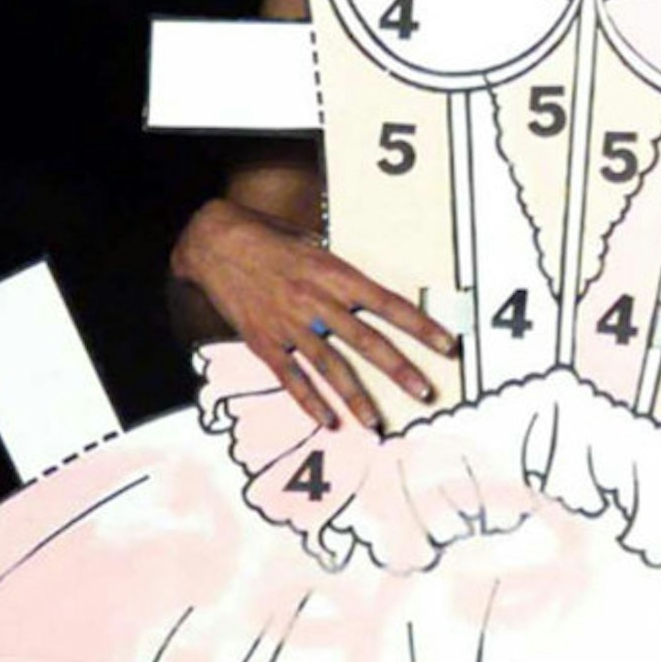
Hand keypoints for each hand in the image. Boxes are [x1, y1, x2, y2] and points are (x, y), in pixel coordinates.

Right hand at [172, 197, 457, 432]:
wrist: (215, 243)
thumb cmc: (269, 238)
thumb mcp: (314, 243)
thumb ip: (341, 273)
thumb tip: (370, 293)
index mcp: (334, 273)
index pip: (388, 304)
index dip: (419, 326)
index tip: (446, 345)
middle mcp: (315, 301)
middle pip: (365, 341)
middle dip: (398, 369)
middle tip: (425, 392)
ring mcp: (288, 324)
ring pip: (330, 367)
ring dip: (356, 397)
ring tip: (377, 422)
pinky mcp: (263, 341)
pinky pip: (291, 377)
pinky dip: (309, 401)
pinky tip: (328, 420)